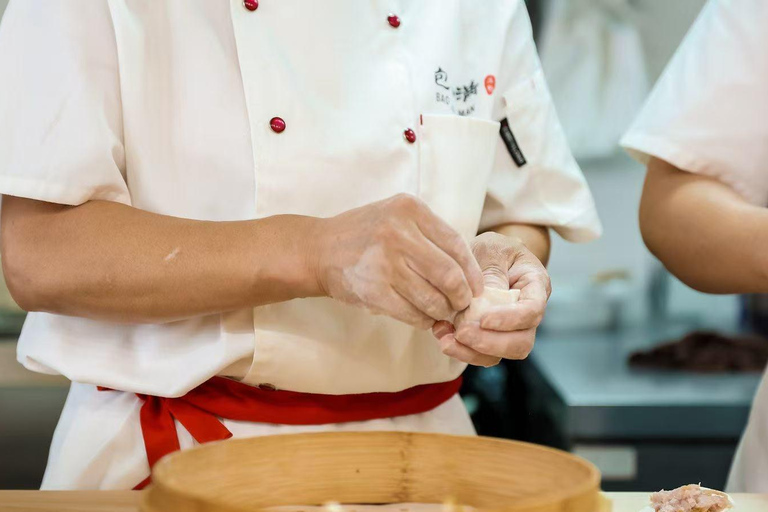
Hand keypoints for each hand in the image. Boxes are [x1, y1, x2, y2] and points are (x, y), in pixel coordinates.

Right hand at [314, 194, 483, 327]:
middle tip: (462, 304)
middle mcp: (398, 232)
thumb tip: (470, 270)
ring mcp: (385, 262)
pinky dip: (424, 320)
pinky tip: (423, 318)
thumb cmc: (365, 234)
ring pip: (433, 298)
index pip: (456, 244)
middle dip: (462, 296)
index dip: (472, 271)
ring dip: (443, 311)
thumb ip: (430, 234)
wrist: (318, 250)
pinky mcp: (374, 290)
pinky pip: (412, 313)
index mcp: (410, 209)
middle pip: (449, 275)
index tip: (476, 286)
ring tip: (442, 312)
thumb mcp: (396, 216)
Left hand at [432, 231, 550, 365]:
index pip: (532, 311)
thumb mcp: (491, 249)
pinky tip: (441, 332)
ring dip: (471, 352)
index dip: (510, 320)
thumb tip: (485, 301)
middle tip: (461, 332)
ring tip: (445, 338)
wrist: (483, 256)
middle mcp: (528, 313)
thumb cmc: (492, 248)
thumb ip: (492, 273)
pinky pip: (480, 354)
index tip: (483, 320)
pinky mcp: (490, 337)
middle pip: (521, 342)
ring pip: (501, 354)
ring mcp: (510, 329)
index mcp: (535, 285)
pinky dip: (460, 349)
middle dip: (490, 342)